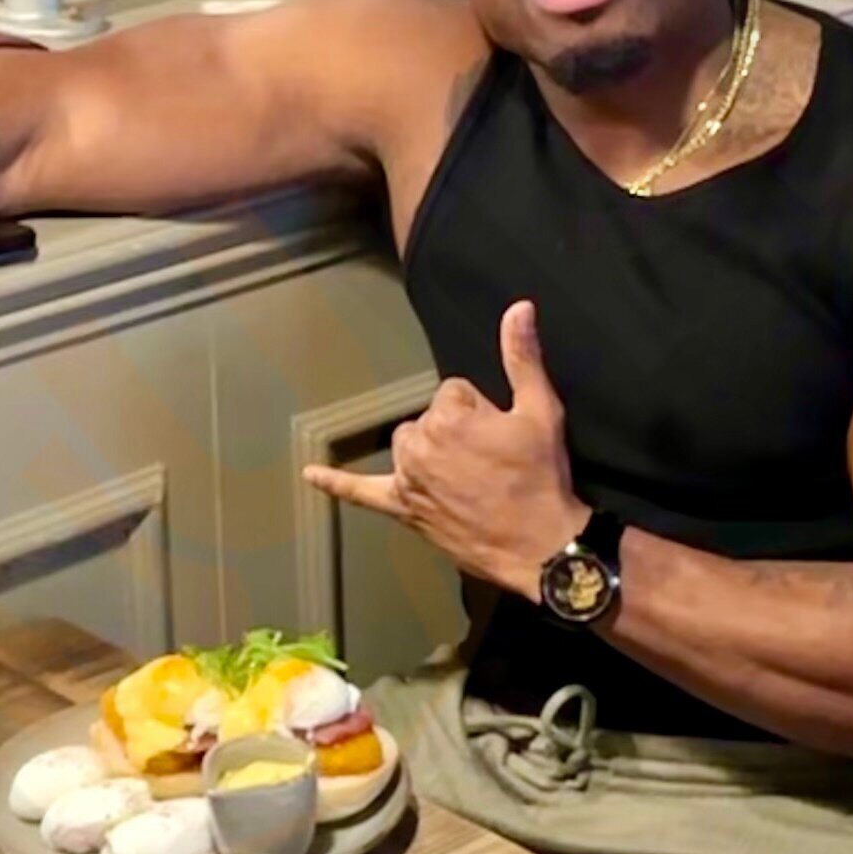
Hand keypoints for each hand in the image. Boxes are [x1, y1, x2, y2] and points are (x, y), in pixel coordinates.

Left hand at [302, 298, 589, 596]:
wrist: (538, 546)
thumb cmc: (541, 477)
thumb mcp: (541, 411)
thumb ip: (522, 357)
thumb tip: (519, 307)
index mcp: (449, 416)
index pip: (455, 392)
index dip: (482, 411)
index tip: (503, 437)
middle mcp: (419, 444)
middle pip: (429, 417)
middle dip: (456, 431)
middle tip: (490, 460)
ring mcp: (407, 477)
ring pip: (408, 444)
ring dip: (428, 451)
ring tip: (465, 475)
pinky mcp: (403, 508)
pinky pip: (361, 493)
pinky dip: (336, 484)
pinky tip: (310, 475)